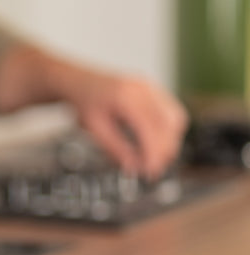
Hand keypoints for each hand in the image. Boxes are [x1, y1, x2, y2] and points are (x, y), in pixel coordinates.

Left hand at [0, 45, 187, 176]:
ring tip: (154, 159)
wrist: (79, 82)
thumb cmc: (84, 103)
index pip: (151, 128)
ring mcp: (151, 87)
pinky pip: (172, 112)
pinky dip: (168, 131)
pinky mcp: (154, 90)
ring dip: (169, 141)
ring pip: (175, 118)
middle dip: (164, 151)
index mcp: (126, 97)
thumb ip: (116, 149)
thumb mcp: (95, 130)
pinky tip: (156, 143)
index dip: (154, 153)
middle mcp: (143, 88)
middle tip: (152, 171)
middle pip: (168, 124)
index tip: (150, 172)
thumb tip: (134, 168)